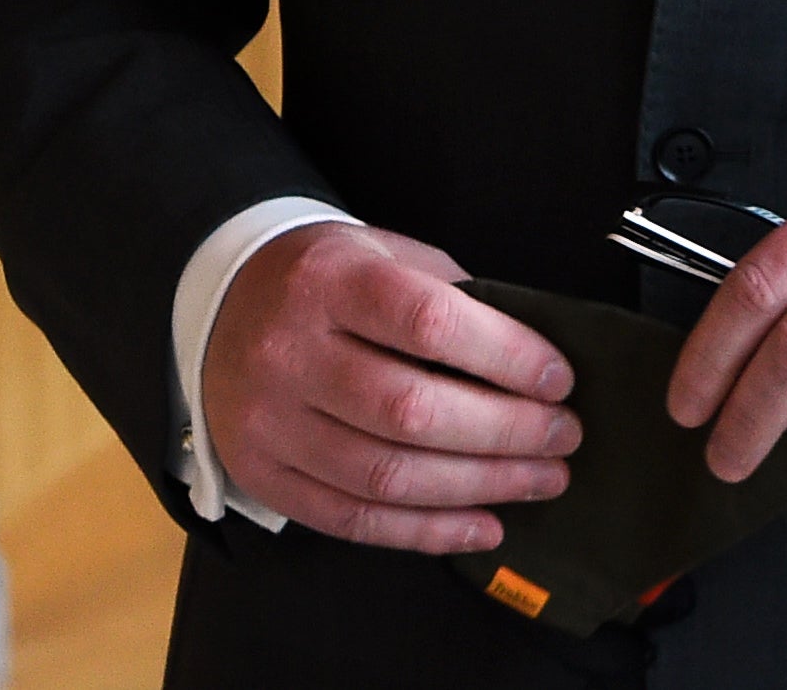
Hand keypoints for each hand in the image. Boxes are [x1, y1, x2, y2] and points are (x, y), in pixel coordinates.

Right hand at [200, 222, 579, 552]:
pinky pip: (354, 519)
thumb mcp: (383, 253)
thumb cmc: (326, 280)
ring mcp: (270, 420)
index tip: (558, 379)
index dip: (505, 356)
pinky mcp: (264, 474)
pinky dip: (428, 531)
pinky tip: (483, 525)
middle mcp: (289, 351)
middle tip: (563, 437)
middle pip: (410, 409)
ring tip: (540, 481)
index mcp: (327, 280)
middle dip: (506, 432)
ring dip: (480, 487)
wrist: (223, 303)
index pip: (428, 322)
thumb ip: (450, 296)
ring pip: (386, 475)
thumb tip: (534, 362)